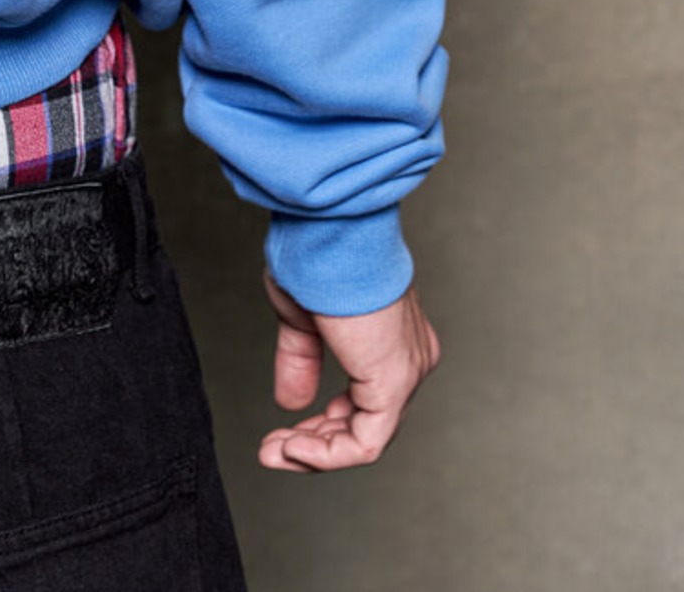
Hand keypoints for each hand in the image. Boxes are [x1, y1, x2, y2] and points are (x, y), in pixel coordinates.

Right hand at [257, 268, 440, 470]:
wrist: (328, 230)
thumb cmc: (317, 254)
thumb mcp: (302, 317)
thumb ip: (302, 361)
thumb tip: (291, 402)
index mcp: (393, 337)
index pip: (363, 402)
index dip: (321, 426)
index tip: (282, 434)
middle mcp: (411, 356)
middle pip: (365, 423)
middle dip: (314, 443)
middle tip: (272, 449)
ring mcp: (408, 370)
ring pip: (366, 436)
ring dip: (315, 453)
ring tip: (274, 451)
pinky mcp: (395, 382)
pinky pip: (366, 442)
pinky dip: (326, 454)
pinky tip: (293, 448)